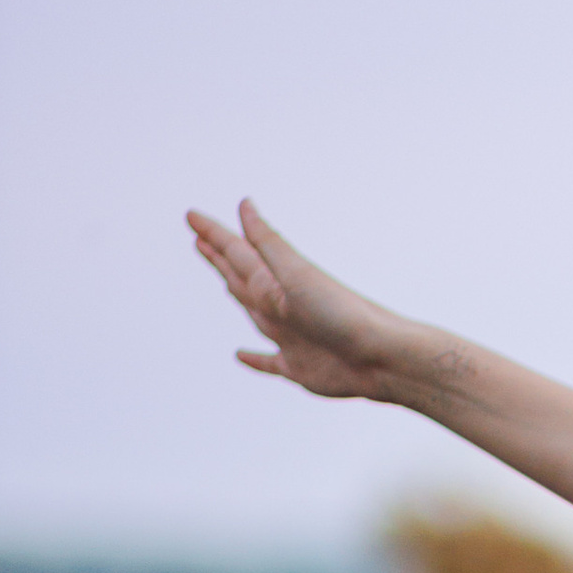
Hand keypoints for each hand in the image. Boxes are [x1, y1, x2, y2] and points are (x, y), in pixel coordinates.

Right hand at [186, 198, 425, 400]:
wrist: (380, 356)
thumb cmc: (341, 312)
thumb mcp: (296, 274)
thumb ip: (268, 244)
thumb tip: (244, 204)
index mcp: (276, 282)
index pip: (237, 252)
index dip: (213, 235)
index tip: (192, 216)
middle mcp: (280, 306)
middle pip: (242, 277)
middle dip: (220, 259)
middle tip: (200, 241)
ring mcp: (289, 337)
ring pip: (253, 313)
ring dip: (238, 295)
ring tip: (224, 281)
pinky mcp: (298, 367)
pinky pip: (269, 363)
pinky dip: (254, 360)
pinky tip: (240, 355)